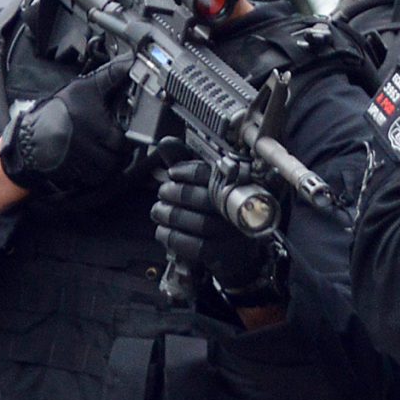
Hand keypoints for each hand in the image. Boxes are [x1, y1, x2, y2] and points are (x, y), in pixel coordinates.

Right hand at [0, 61, 131, 200]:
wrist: (27, 137)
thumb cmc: (56, 111)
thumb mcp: (82, 88)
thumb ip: (109, 77)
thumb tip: (130, 62)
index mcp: (93, 120)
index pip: (126, 135)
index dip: (127, 132)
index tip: (122, 127)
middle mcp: (88, 142)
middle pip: (122, 152)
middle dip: (120, 146)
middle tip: (112, 138)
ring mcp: (83, 160)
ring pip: (113, 166)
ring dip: (112, 159)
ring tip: (102, 148)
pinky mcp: (78, 174)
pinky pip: (100, 177)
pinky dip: (100, 171)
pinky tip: (92, 158)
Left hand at [153, 159, 286, 301]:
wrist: (240, 256)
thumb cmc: (219, 216)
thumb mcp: (204, 186)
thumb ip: (185, 165)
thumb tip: (166, 143)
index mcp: (237, 189)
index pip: (212, 175)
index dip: (187, 171)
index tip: (173, 173)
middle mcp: (238, 211)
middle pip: (202, 199)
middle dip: (174, 194)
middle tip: (163, 193)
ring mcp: (231, 235)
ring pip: (196, 223)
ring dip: (169, 215)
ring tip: (159, 211)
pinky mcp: (222, 255)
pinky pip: (192, 245)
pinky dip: (171, 237)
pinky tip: (164, 231)